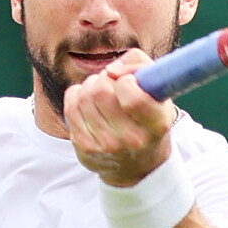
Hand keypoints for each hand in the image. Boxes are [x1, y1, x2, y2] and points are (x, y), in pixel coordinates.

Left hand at [64, 50, 177, 186]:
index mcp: (157, 124)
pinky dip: (77, 97)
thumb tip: (110, 71)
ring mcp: (107, 146)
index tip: (128, 82)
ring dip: (91, 86)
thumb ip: (138, 64)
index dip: (126, 80)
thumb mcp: (156, 88)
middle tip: (112, 85)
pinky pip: (71, 107)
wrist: (138, 163)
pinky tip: (89, 103)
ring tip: (102, 95)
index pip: (131, 96)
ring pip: (84, 96)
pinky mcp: (86, 148)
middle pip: (100, 91)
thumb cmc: (147, 115)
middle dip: (104, 79)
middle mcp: (132, 139)